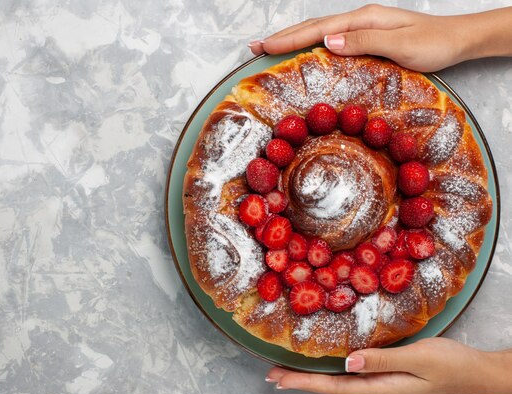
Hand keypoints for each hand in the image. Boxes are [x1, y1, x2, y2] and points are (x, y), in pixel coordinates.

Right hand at [248, 4, 511, 71]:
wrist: (458, 40)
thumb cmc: (433, 44)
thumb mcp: (400, 45)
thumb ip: (363, 42)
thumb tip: (327, 41)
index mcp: (362, 20)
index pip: (318, 29)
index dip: (288, 39)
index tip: (263, 47)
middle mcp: (359, 21)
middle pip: (313, 27)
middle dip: (282, 37)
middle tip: (254, 47)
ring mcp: (362, 29)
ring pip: (320, 33)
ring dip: (293, 40)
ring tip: (270, 48)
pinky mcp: (367, 39)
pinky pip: (331, 41)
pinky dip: (311, 46)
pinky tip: (305, 53)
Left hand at [265, 337, 511, 393]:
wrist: (475, 371)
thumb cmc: (451, 364)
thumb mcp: (418, 358)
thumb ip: (383, 359)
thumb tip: (348, 362)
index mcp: (381, 386)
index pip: (335, 386)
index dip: (305, 382)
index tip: (279, 378)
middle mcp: (376, 385)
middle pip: (331, 384)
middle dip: (300, 380)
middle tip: (271, 374)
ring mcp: (381, 379)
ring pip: (339, 378)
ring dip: (313, 374)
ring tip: (288, 369)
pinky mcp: (387, 370)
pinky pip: (352, 370)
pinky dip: (332, 366)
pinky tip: (326, 360)